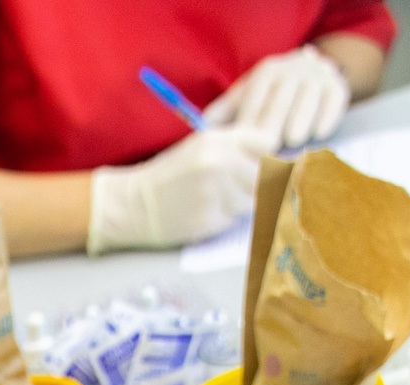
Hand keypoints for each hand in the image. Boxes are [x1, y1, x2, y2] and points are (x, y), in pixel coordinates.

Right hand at [86, 124, 275, 252]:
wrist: (132, 204)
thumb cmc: (171, 174)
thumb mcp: (201, 147)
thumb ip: (237, 146)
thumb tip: (277, 157)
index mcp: (217, 140)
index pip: (266, 143)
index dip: (265, 155)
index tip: (257, 163)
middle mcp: (218, 163)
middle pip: (264, 174)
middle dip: (254, 183)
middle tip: (232, 187)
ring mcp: (213, 193)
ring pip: (251, 200)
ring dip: (239, 203)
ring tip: (214, 199)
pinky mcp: (208, 219)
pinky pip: (233, 220)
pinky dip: (223, 219)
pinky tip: (204, 212)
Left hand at [204, 45, 351, 148]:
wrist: (312, 72)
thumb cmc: (270, 94)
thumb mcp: (246, 96)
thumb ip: (225, 111)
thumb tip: (202, 128)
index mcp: (265, 72)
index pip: (254, 101)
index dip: (247, 127)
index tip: (240, 151)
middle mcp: (291, 70)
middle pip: (279, 104)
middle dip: (271, 131)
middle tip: (264, 155)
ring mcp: (316, 77)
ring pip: (306, 104)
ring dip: (299, 125)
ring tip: (291, 142)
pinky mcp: (337, 86)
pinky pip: (332, 104)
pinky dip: (325, 120)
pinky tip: (317, 135)